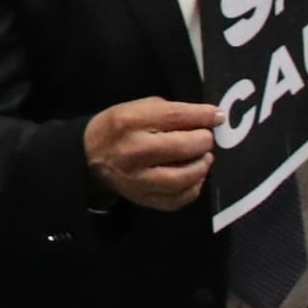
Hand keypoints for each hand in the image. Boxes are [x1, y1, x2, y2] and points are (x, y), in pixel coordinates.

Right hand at [83, 97, 221, 211]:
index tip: (218, 116)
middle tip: (206, 139)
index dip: (203, 116)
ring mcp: (136, 179)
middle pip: (182, 147)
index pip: (175, 117)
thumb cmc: (118, 127)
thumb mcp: (136, 108)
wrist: (88, 156)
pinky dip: (193, 189)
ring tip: (204, 158)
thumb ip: (170, 111)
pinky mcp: (141, 198)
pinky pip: (177, 200)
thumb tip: (209, 118)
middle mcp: (132, 151)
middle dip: (203, 141)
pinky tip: (194, 177)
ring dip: (201, 167)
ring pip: (182, 178)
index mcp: (129, 122)